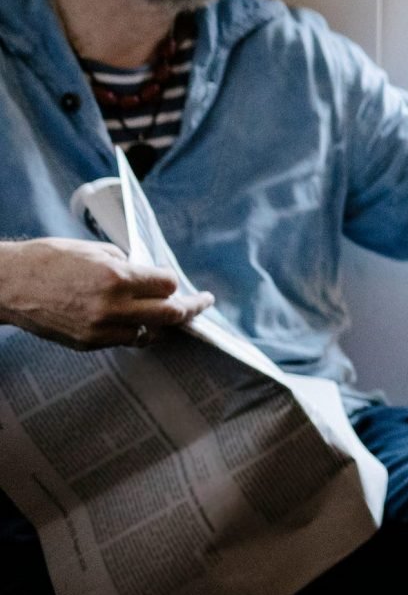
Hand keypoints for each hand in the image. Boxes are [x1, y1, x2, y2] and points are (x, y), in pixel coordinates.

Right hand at [0, 238, 214, 350]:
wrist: (9, 284)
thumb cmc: (50, 259)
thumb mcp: (96, 251)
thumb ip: (127, 265)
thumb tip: (150, 274)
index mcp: (117, 277)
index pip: (168, 285)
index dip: (174, 284)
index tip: (182, 284)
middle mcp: (112, 306)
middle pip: (170, 314)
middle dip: (190, 309)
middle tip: (202, 304)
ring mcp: (100, 328)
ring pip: (150, 332)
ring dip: (162, 324)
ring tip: (170, 315)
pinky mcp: (87, 343)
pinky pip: (124, 340)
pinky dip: (135, 332)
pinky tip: (137, 323)